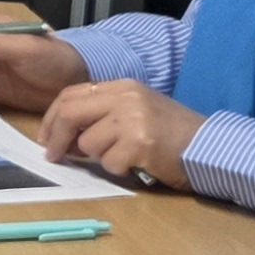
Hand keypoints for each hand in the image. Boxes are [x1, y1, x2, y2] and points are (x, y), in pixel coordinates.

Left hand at [41, 79, 204, 186]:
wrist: (209, 146)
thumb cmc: (172, 134)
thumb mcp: (135, 111)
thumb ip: (102, 115)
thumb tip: (64, 136)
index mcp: (121, 86)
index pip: (71, 94)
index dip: (51, 118)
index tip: (45, 137)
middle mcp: (125, 96)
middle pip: (71, 113)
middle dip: (56, 137)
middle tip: (54, 156)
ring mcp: (133, 118)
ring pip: (88, 143)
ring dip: (100, 157)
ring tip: (126, 156)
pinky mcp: (140, 142)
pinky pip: (109, 162)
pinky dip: (119, 169)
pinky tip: (139, 164)